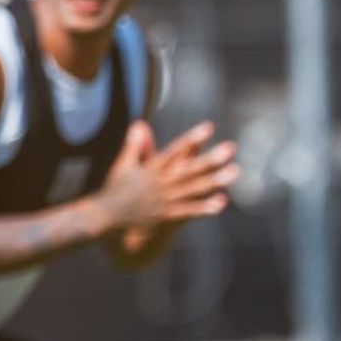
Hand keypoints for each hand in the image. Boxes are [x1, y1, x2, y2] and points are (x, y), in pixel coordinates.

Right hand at [94, 120, 239, 232]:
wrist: (105, 217)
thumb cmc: (116, 190)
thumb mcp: (123, 164)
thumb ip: (135, 145)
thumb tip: (140, 124)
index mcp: (152, 168)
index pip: (176, 149)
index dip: (193, 138)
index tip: (209, 127)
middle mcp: (161, 182)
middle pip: (190, 168)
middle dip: (211, 158)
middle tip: (232, 147)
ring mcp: (165, 199)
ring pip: (194, 188)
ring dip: (215, 180)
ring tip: (236, 171)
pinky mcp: (167, 216)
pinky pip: (188, 211)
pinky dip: (204, 207)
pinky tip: (222, 203)